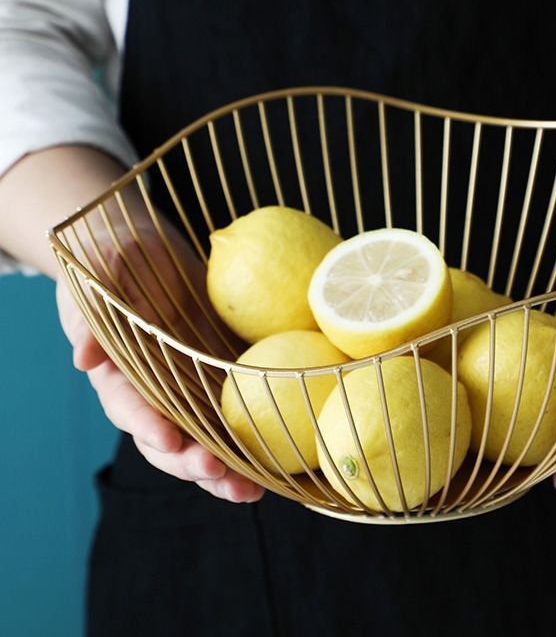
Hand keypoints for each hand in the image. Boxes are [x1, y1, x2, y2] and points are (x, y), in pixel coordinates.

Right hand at [56, 214, 263, 503]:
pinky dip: (256, 444)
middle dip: (192, 463)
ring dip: (226, 470)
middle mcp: (154, 392)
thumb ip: (91, 311)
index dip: (147, 425)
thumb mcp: (102, 273)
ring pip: (204, 441)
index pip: (129, 406)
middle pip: (169, 440)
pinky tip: (284, 463)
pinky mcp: (221, 381)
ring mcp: (189, 390)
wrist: (151, 250)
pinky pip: (238, 417)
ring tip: (252, 492)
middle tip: (218, 474)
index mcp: (119, 373)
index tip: (169, 441)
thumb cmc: (118, 257)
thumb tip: (84, 358)